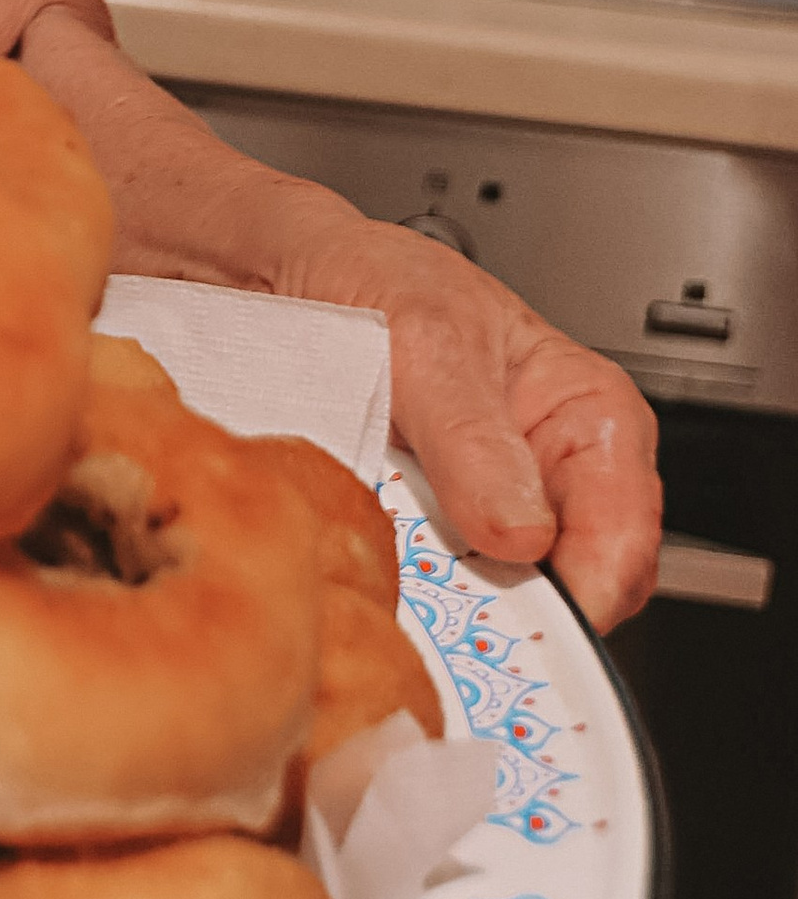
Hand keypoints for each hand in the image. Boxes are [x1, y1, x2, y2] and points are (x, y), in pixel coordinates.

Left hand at [312, 223, 662, 629]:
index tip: (529, 624)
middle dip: (517, 615)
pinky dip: (404, 599)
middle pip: (567, 589)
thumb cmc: (371, 278)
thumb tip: (522, 531)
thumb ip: (473, 433)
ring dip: (452, 612)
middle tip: (456, 619)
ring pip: (497, 605)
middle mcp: (545, 476)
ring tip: (401, 585)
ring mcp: (480, 514)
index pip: (622, 533)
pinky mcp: (421, 540)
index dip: (587, 593)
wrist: (276, 274)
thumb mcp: (426, 338)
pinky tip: (372, 580)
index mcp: (585, 416)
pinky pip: (431, 597)